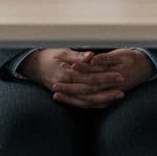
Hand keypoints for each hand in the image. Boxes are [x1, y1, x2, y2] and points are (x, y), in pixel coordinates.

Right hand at [19, 48, 147, 109]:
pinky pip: (82, 103)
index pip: (89, 78)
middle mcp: (65, 86)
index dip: (105, 78)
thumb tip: (91, 57)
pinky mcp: (66, 96)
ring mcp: (65, 93)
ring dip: (103, 99)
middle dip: (107, 90)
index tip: (119, 75)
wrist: (33, 66)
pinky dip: (94, 104)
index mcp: (65, 74)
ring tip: (118, 96)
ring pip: (86, 101)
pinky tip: (106, 102)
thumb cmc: (49, 56)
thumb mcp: (62, 52)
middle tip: (123, 87)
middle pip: (90, 92)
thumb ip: (77, 56)